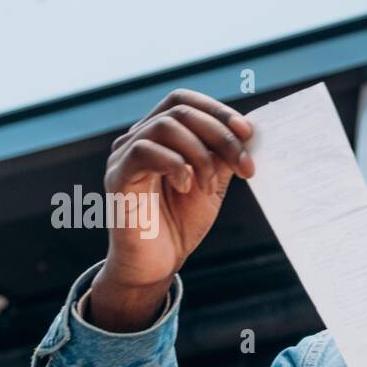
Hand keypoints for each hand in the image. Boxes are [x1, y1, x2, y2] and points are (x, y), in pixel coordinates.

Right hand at [91, 89, 255, 330]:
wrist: (156, 264)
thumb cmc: (181, 223)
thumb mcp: (212, 185)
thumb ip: (223, 157)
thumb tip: (248, 132)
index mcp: (161, 136)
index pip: (184, 101)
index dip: (218, 110)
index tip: (249, 133)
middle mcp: (138, 138)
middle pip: (180, 111)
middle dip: (221, 135)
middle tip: (245, 166)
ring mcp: (124, 156)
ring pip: (165, 126)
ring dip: (200, 154)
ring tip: (210, 187)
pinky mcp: (117, 177)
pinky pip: (145, 151)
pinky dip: (176, 165)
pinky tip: (188, 187)